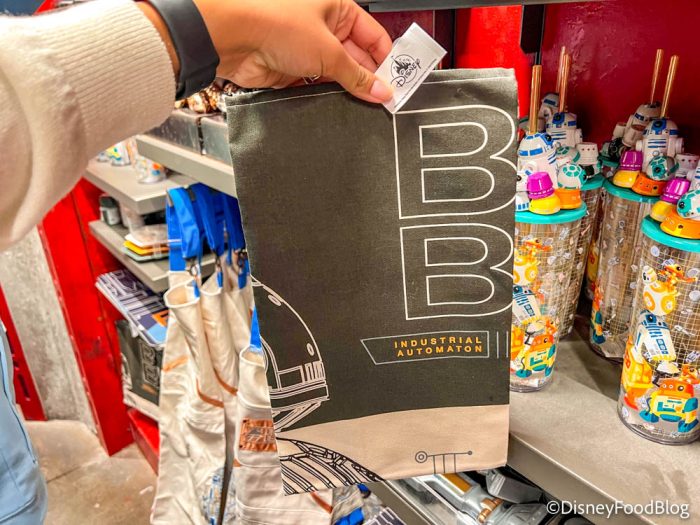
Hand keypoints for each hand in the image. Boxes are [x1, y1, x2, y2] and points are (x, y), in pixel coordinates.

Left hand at [193, 0, 392, 102]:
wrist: (234, 40)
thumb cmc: (275, 24)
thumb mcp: (329, 51)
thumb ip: (358, 76)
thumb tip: (382, 90)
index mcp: (337, 9)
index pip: (373, 36)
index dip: (386, 60)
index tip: (397, 84)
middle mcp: (324, 28)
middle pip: (357, 58)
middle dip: (369, 78)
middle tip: (384, 100)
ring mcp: (308, 50)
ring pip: (338, 75)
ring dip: (348, 90)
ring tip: (363, 106)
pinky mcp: (294, 72)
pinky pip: (319, 87)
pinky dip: (329, 97)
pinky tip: (339, 107)